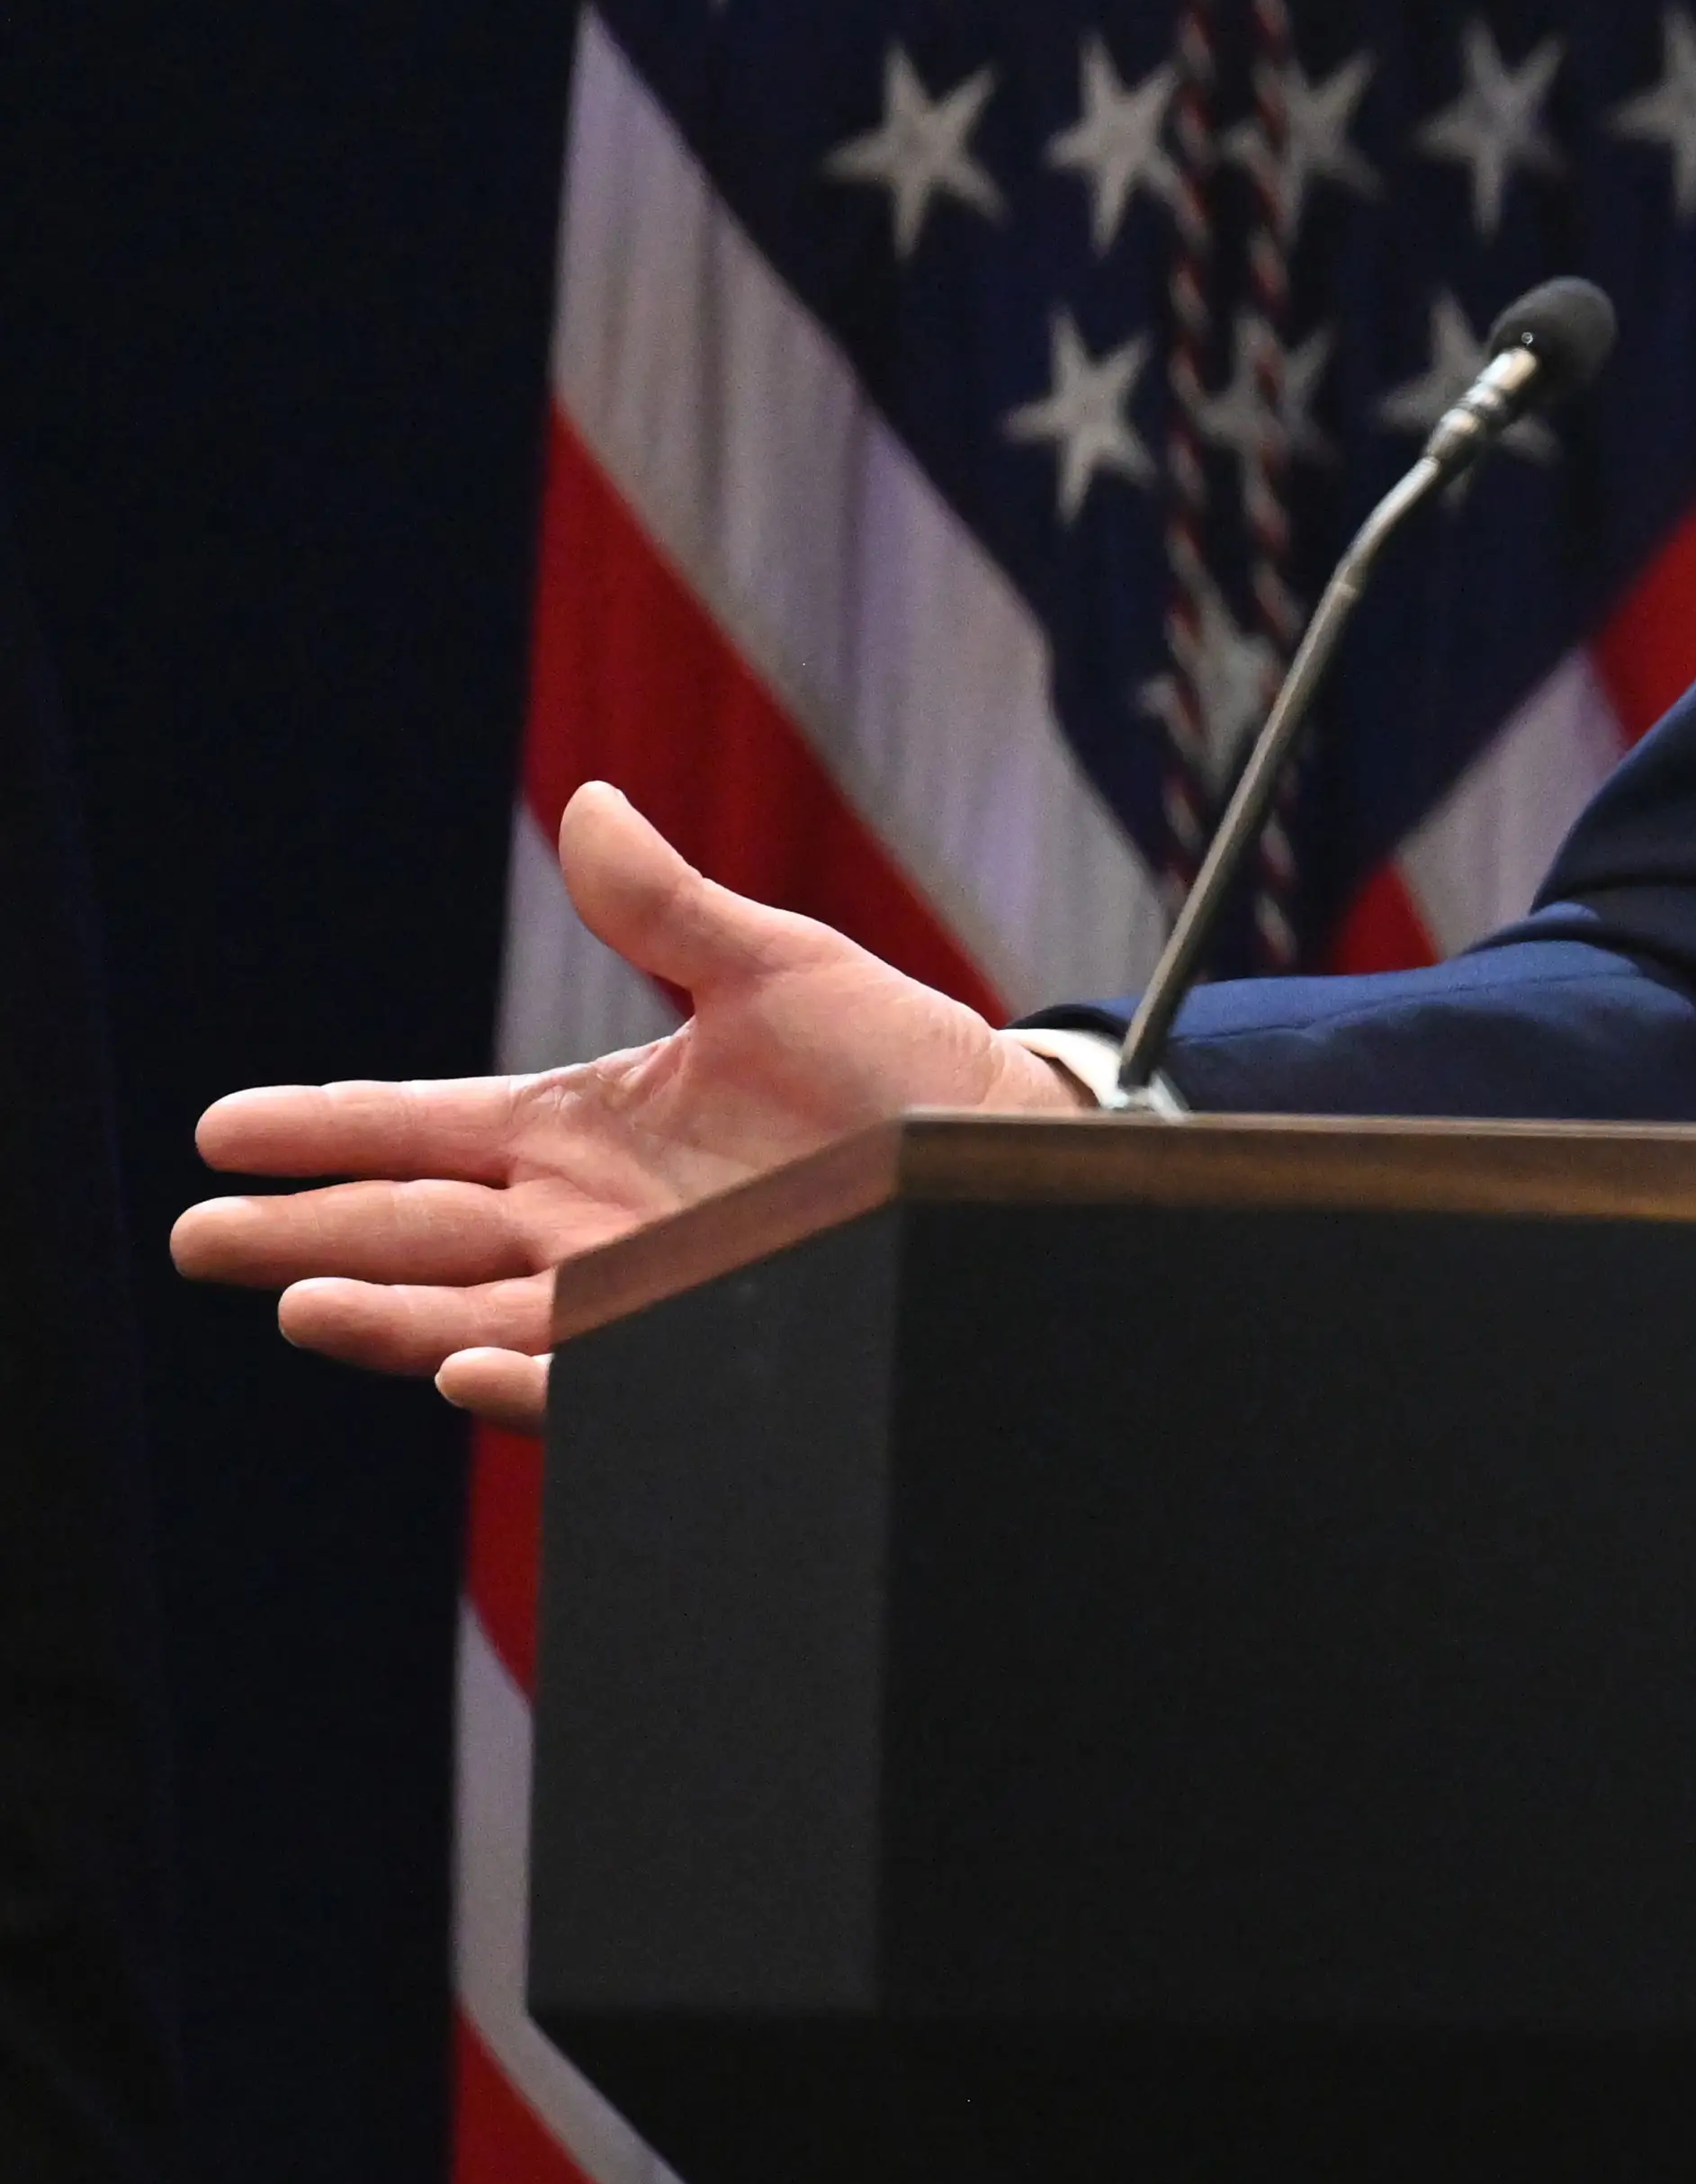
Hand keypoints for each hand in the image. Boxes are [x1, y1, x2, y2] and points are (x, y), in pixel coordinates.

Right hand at [171, 780, 1082, 1421]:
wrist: (1007, 1150)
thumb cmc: (900, 1064)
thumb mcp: (780, 968)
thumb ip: (667, 908)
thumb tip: (590, 806)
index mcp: (578, 1129)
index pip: (421, 1131)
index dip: (324, 1130)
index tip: (222, 1128)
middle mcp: (581, 1220)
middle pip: (412, 1229)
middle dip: (303, 1233)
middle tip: (200, 1235)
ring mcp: (630, 1289)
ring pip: (472, 1313)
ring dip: (387, 1316)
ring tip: (300, 1302)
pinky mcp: (693, 1342)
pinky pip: (590, 1375)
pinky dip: (518, 1377)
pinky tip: (461, 1368)